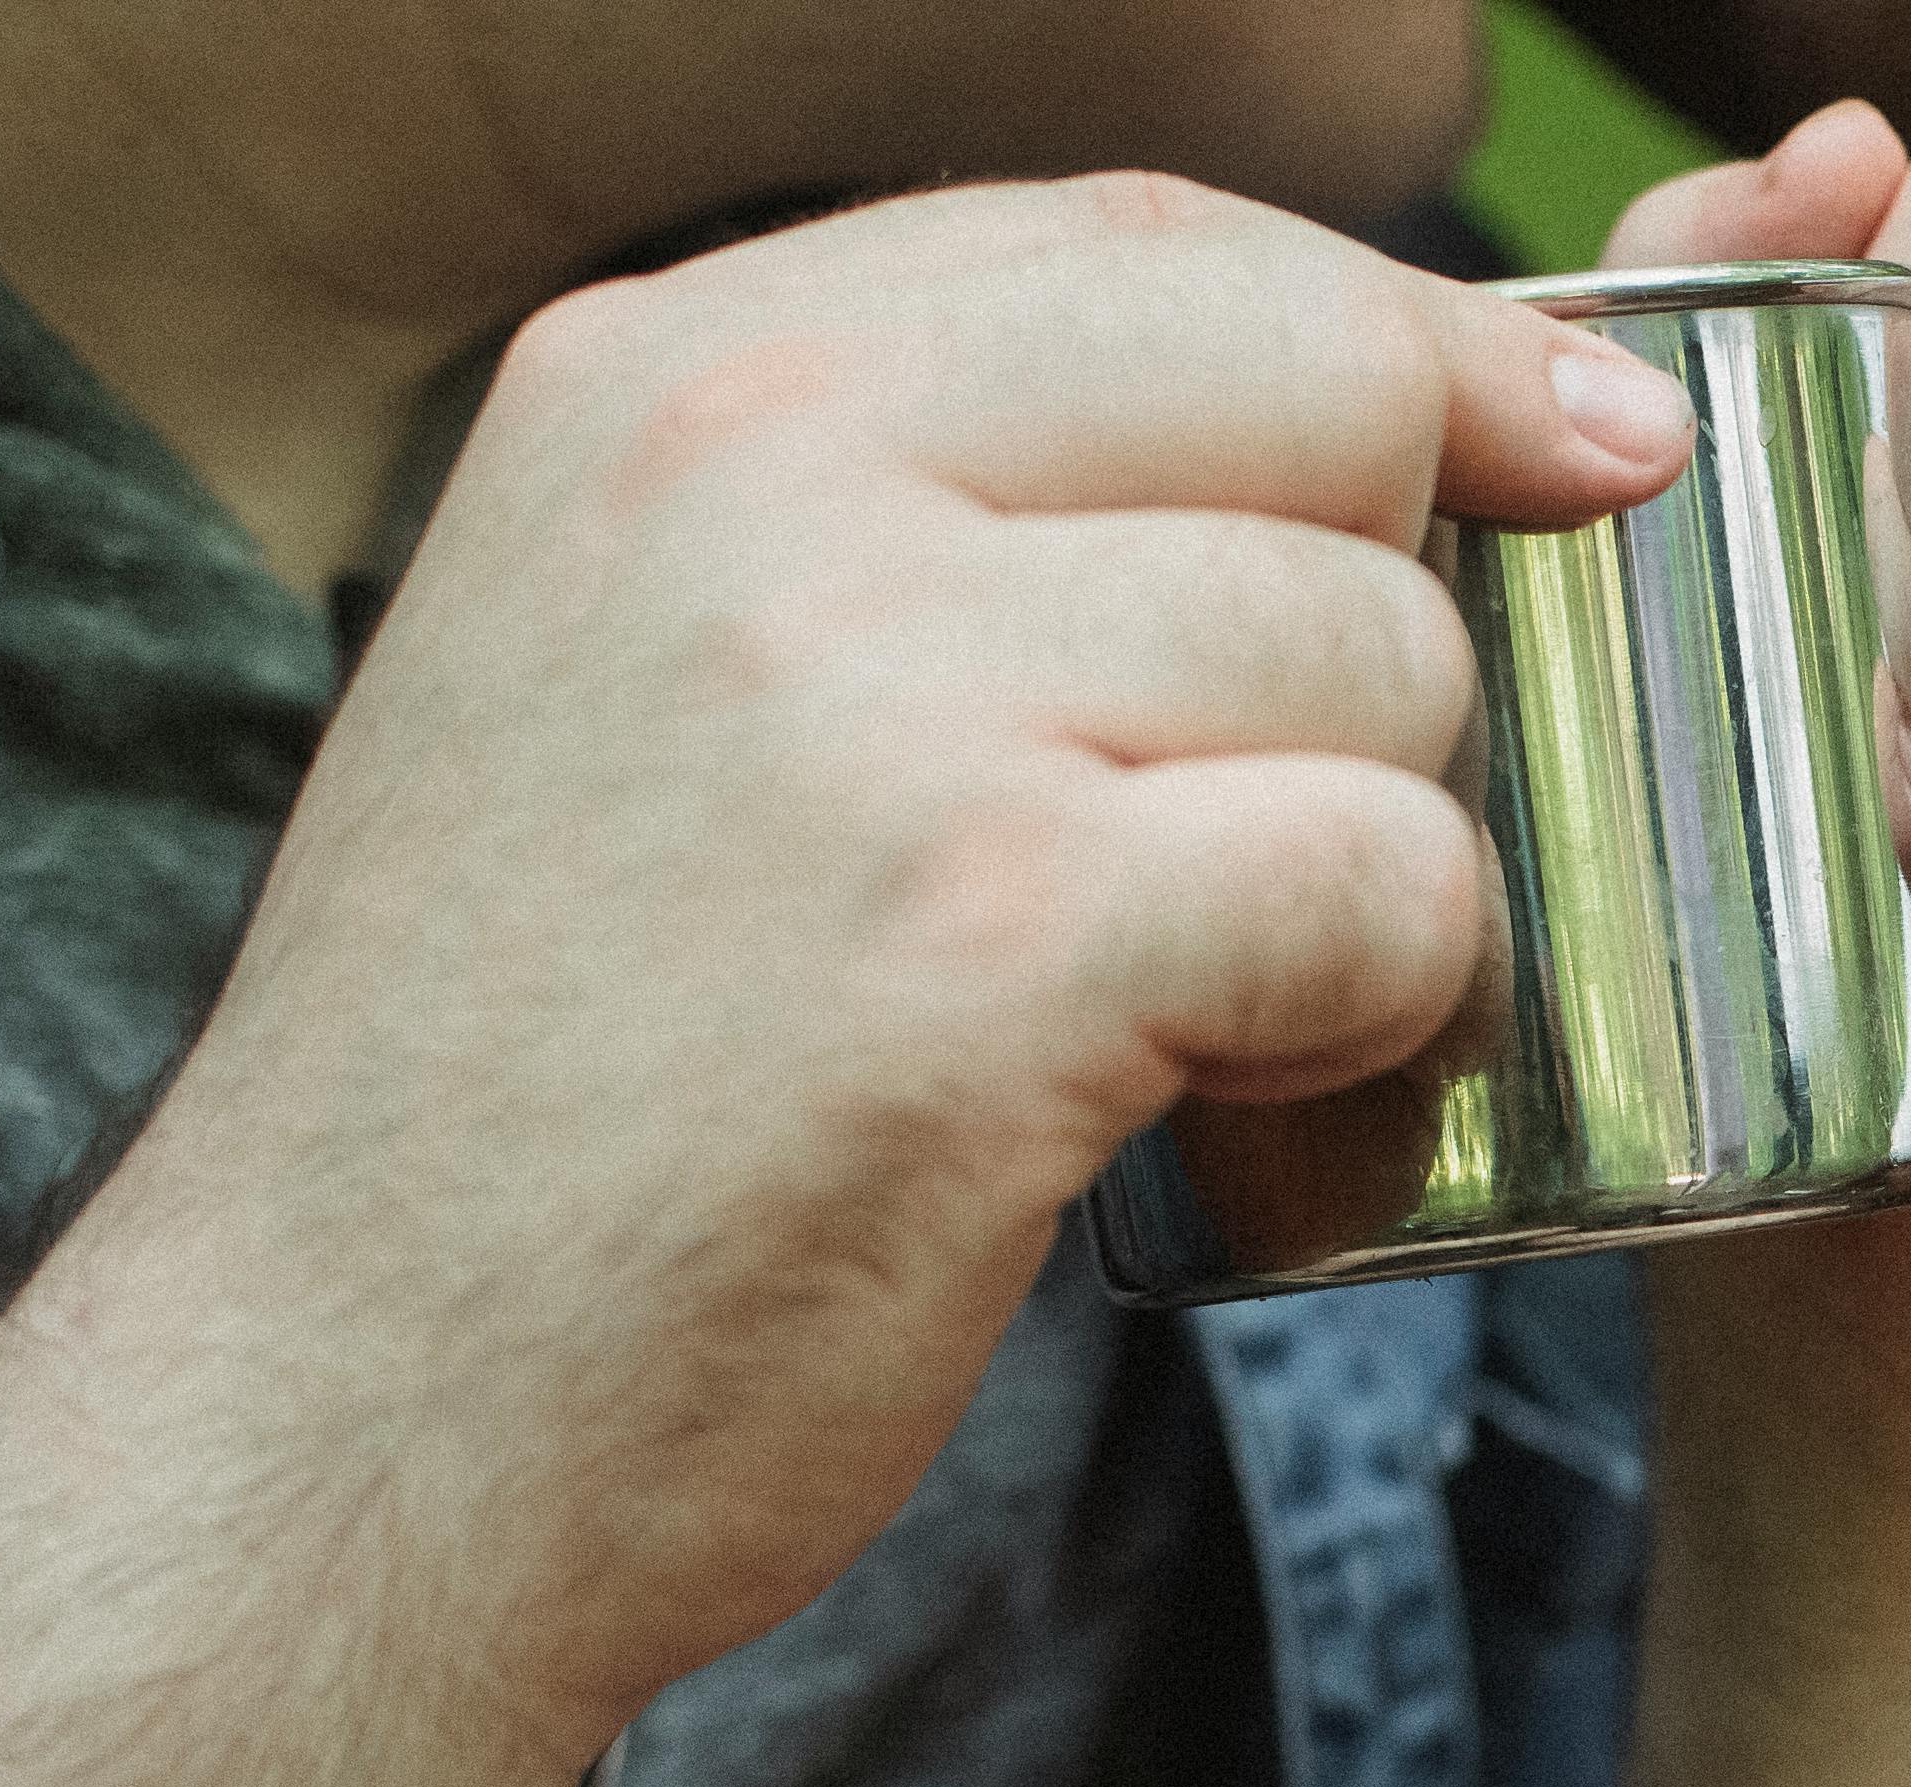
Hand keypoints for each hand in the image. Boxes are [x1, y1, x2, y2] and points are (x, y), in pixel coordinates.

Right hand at [87, 175, 1696, 1764]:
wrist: (338, 1427)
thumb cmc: (549, 1110)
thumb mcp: (649, 688)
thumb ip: (917, 523)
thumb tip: (1351, 424)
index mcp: (668, 376)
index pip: (1160, 235)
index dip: (1414, 341)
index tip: (1572, 445)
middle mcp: (751, 469)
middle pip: (1332, 392)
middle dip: (1401, 623)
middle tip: (1301, 832)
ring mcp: (870, 694)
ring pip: (1388, 658)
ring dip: (1380, 856)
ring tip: (1211, 1009)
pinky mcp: (994, 936)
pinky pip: (1390, 882)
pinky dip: (1383, 1015)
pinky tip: (1238, 1098)